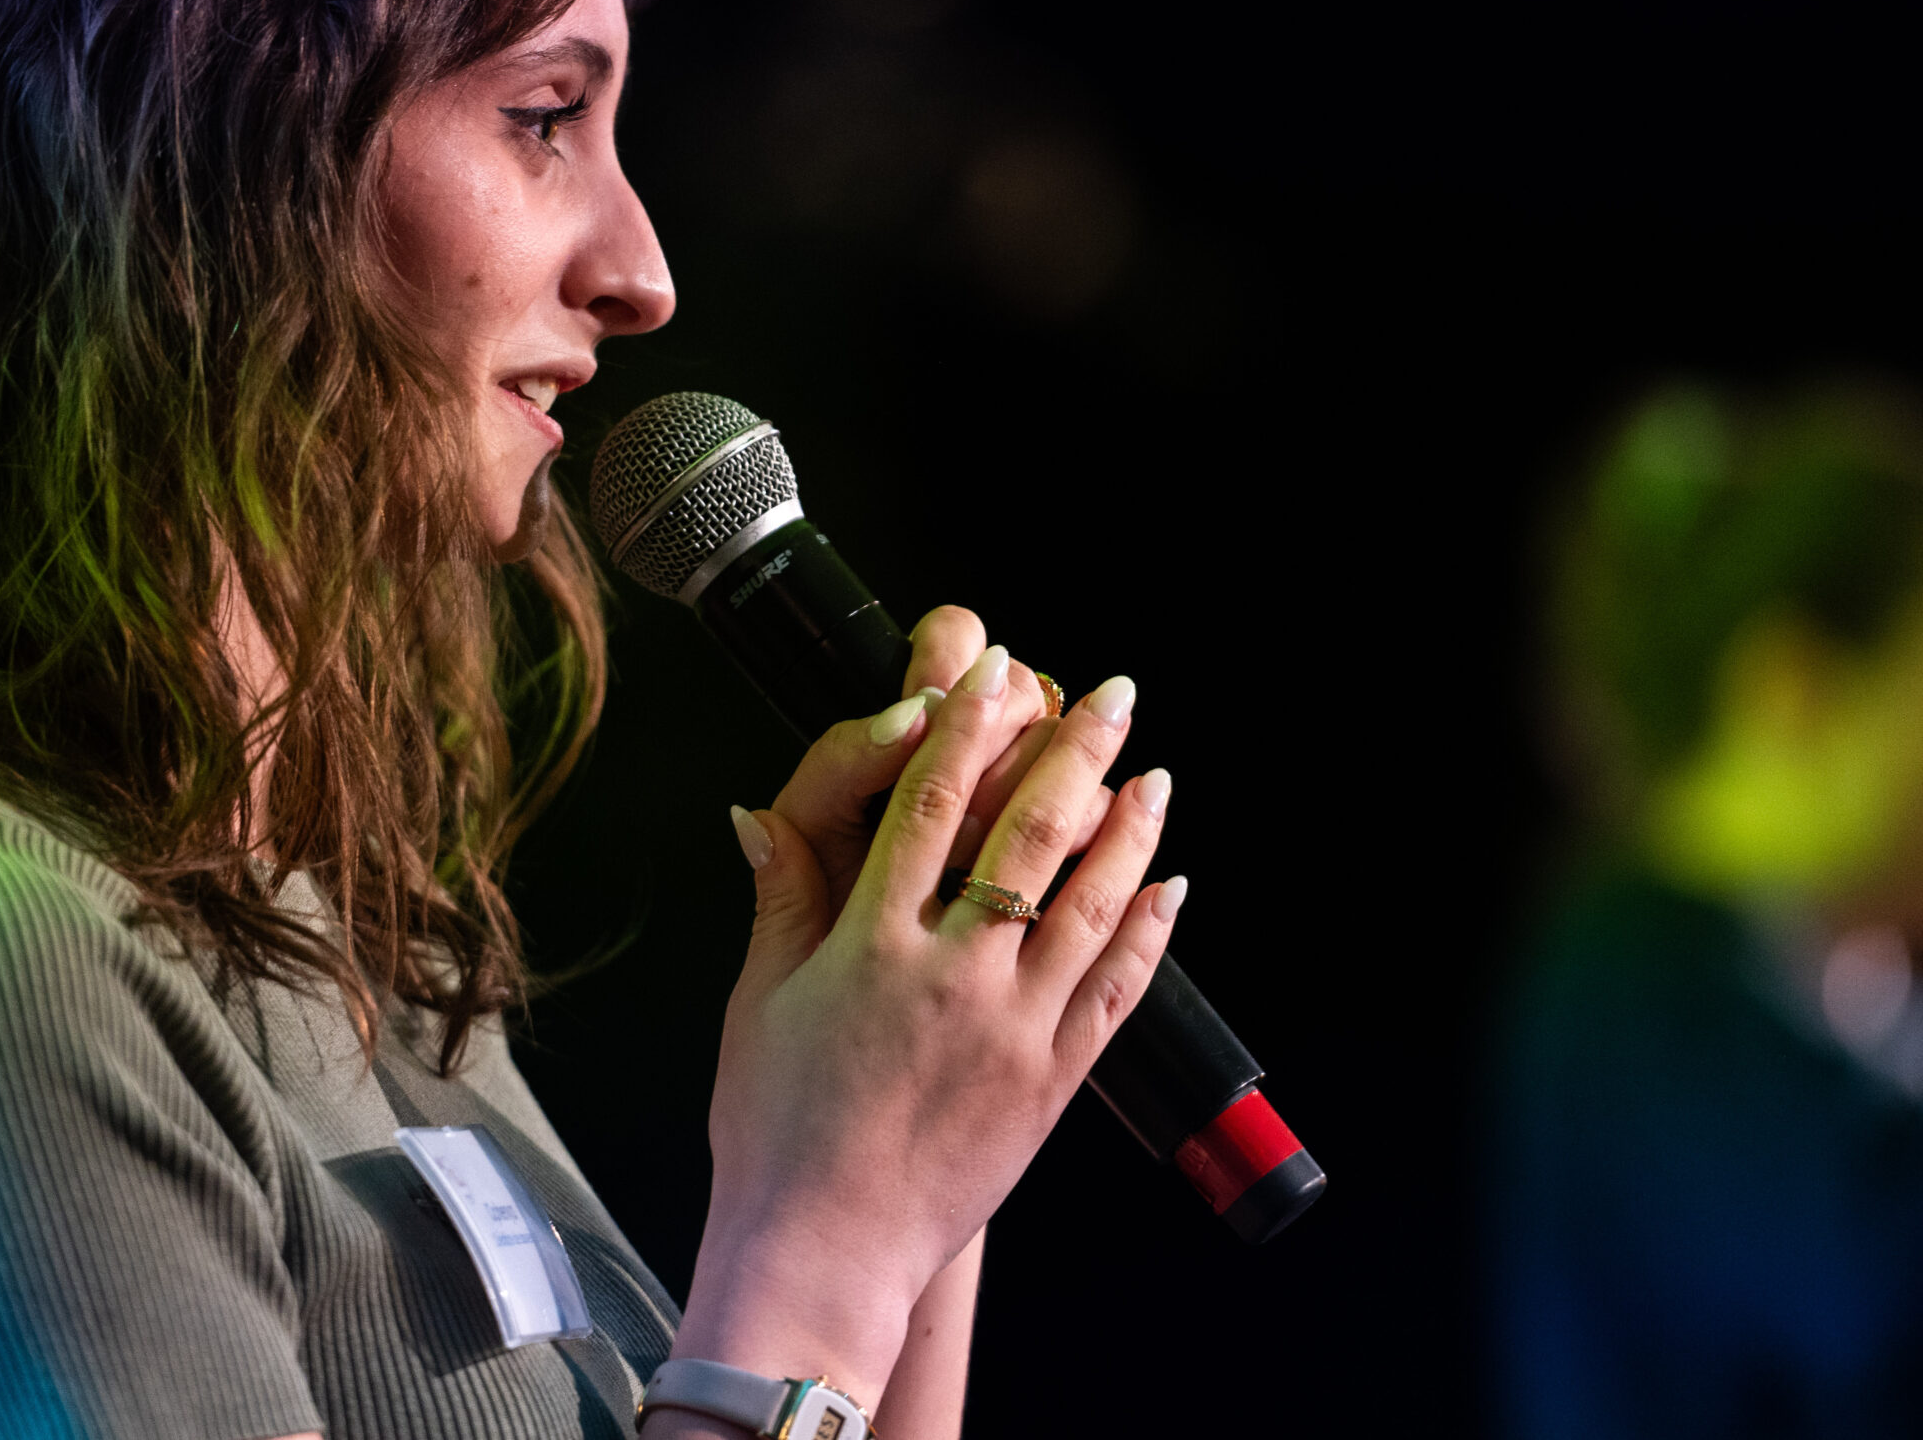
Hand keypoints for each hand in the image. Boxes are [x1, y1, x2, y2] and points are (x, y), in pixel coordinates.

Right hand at [673, 646, 1183, 1409]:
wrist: (825, 1251)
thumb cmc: (775, 1133)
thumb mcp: (755, 1003)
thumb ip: (779, 900)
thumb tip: (761, 812)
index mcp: (872, 944)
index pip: (931, 804)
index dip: (967, 725)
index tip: (996, 670)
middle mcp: (954, 974)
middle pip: (1029, 834)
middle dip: (1076, 751)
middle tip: (1112, 692)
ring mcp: (1013, 1028)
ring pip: (1092, 904)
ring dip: (1130, 829)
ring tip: (1154, 773)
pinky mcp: (1052, 1081)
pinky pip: (1115, 991)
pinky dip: (1148, 932)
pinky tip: (1167, 887)